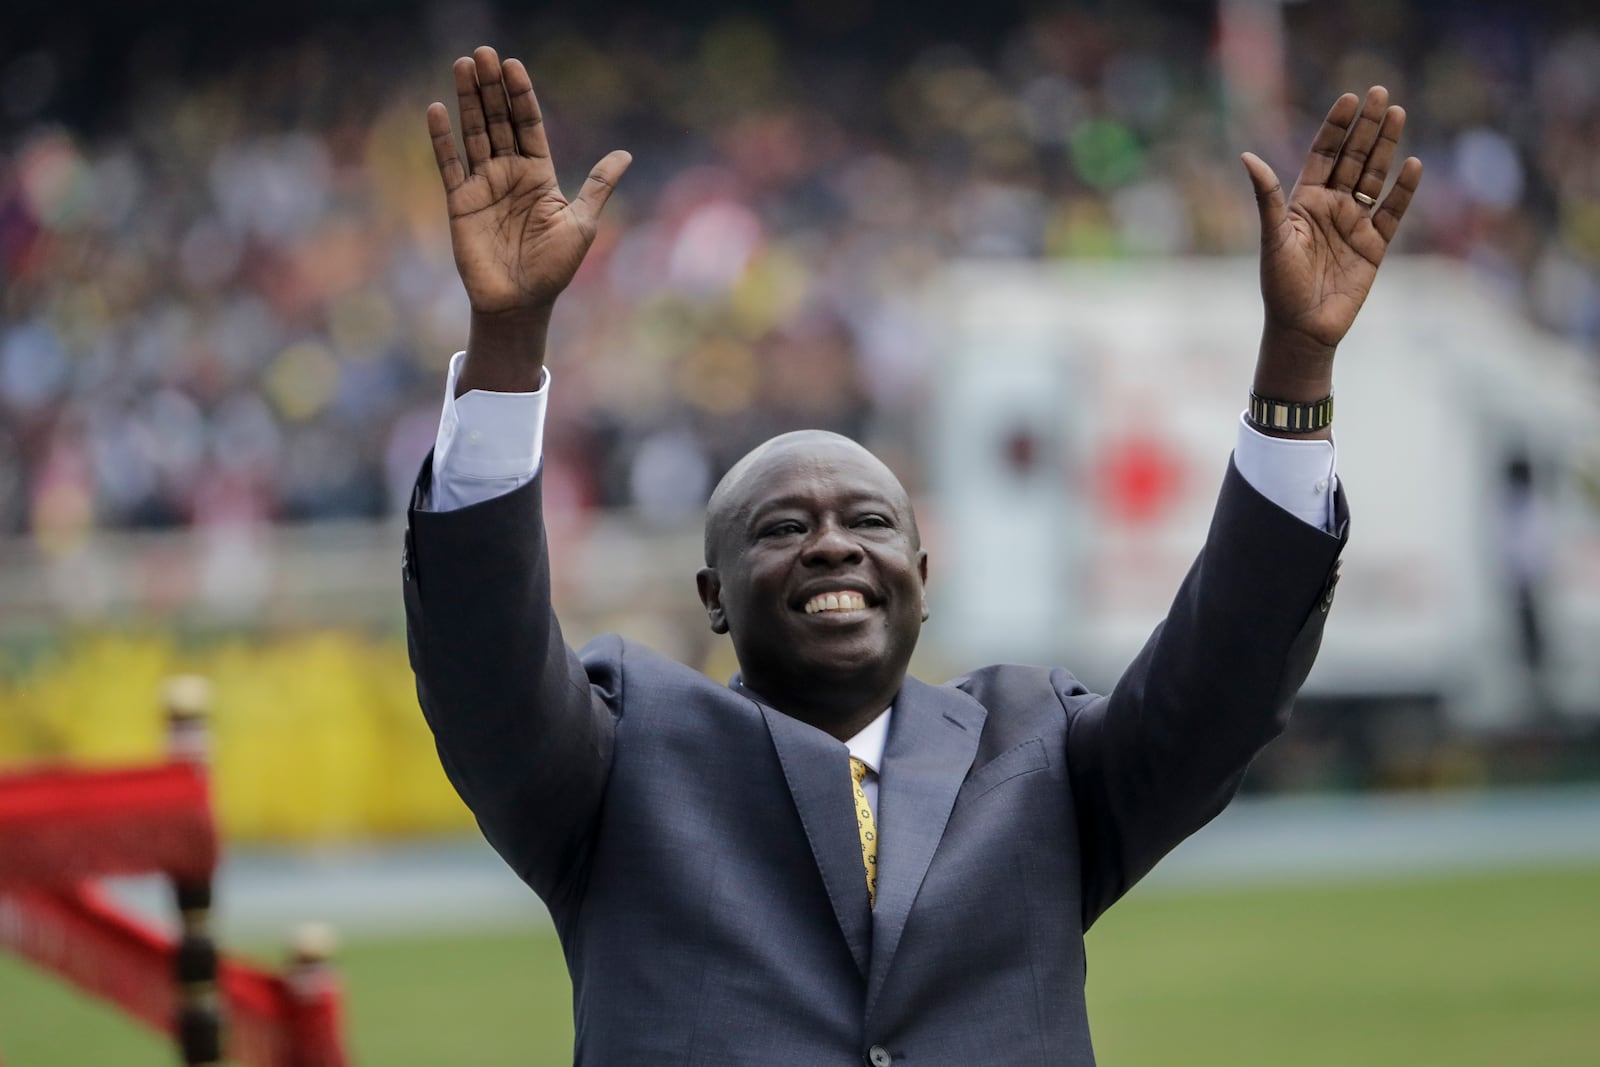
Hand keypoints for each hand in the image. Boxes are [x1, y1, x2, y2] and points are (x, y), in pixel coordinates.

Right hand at [427, 46, 630, 391]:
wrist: (522, 303)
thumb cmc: (554, 268)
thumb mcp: (582, 223)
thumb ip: (597, 185)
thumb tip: (625, 154)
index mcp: (538, 174)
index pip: (528, 125)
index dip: (521, 96)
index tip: (513, 65)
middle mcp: (509, 174)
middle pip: (498, 121)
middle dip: (491, 88)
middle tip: (483, 53)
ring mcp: (483, 186)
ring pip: (474, 134)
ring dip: (468, 101)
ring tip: (462, 66)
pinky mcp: (460, 203)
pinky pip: (449, 165)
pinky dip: (442, 139)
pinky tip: (437, 109)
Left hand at [1242, 87, 1422, 404]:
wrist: (1303, 328)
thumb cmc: (1280, 286)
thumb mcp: (1273, 238)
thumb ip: (1267, 196)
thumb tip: (1247, 157)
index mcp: (1304, 202)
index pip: (1324, 154)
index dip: (1336, 127)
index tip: (1349, 98)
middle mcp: (1331, 208)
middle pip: (1353, 158)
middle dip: (1367, 126)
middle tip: (1381, 92)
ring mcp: (1355, 225)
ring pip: (1374, 177)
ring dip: (1386, 147)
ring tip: (1398, 113)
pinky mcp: (1374, 246)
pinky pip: (1393, 212)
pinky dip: (1403, 190)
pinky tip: (1413, 165)